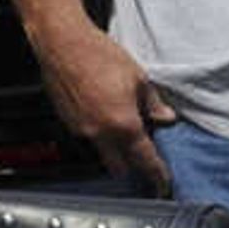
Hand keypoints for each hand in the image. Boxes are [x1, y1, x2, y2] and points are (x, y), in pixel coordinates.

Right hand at [40, 21, 178, 192]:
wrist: (63, 43)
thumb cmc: (100, 56)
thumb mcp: (138, 78)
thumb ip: (153, 104)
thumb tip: (166, 118)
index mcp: (123, 125)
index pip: (144, 160)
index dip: (156, 175)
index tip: (163, 184)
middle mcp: (100, 133)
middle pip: (120, 167)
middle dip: (133, 167)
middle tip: (145, 157)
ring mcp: (80, 129)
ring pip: (102, 153)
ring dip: (115, 149)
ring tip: (125, 127)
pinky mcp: (67, 121)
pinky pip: (88, 137)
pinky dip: (99, 134)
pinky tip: (105, 114)